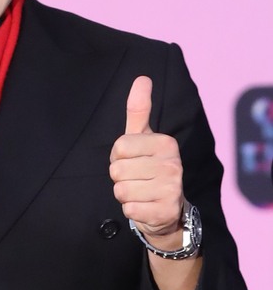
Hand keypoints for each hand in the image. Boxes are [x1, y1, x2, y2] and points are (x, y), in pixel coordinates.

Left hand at [109, 77, 183, 246]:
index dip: (118, 156)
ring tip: (141, 192)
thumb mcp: (143, 138)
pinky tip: (145, 206)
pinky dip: (131, 210)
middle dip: (120, 177)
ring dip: (125, 195)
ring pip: (121, 190)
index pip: (119, 147)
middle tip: (137, 179)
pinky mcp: (165, 212)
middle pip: (117, 170)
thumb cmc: (149, 168)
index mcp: (166, 143)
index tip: (132, 161)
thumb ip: (139, 110)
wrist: (167, 210)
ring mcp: (171, 189)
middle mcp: (173, 164)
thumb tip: (142, 78)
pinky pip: (129, 209)